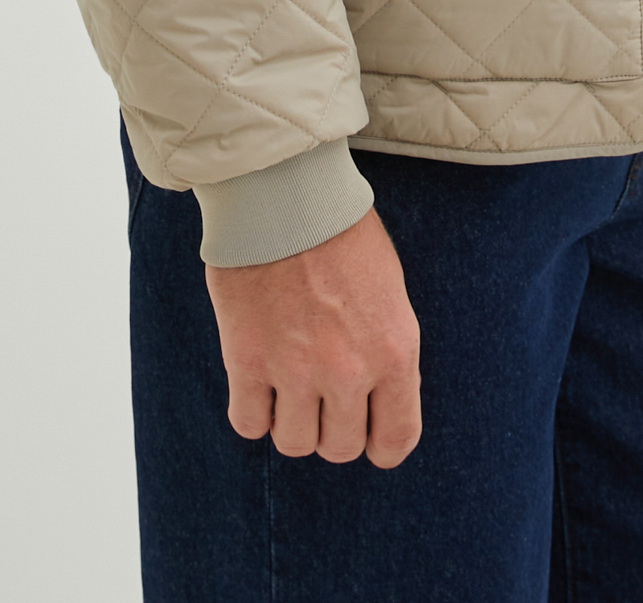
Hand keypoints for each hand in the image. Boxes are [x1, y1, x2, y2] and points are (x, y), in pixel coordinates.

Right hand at [205, 207, 421, 467]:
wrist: (286, 193)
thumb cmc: (342, 233)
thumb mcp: (389, 293)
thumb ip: (384, 353)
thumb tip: (373, 402)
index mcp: (394, 351)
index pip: (396, 440)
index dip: (381, 444)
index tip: (368, 433)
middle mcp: (348, 371)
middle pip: (339, 448)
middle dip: (332, 427)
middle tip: (322, 394)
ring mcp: (295, 370)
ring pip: (295, 443)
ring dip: (292, 422)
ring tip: (288, 386)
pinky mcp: (246, 361)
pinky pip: (249, 424)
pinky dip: (253, 411)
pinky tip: (258, 383)